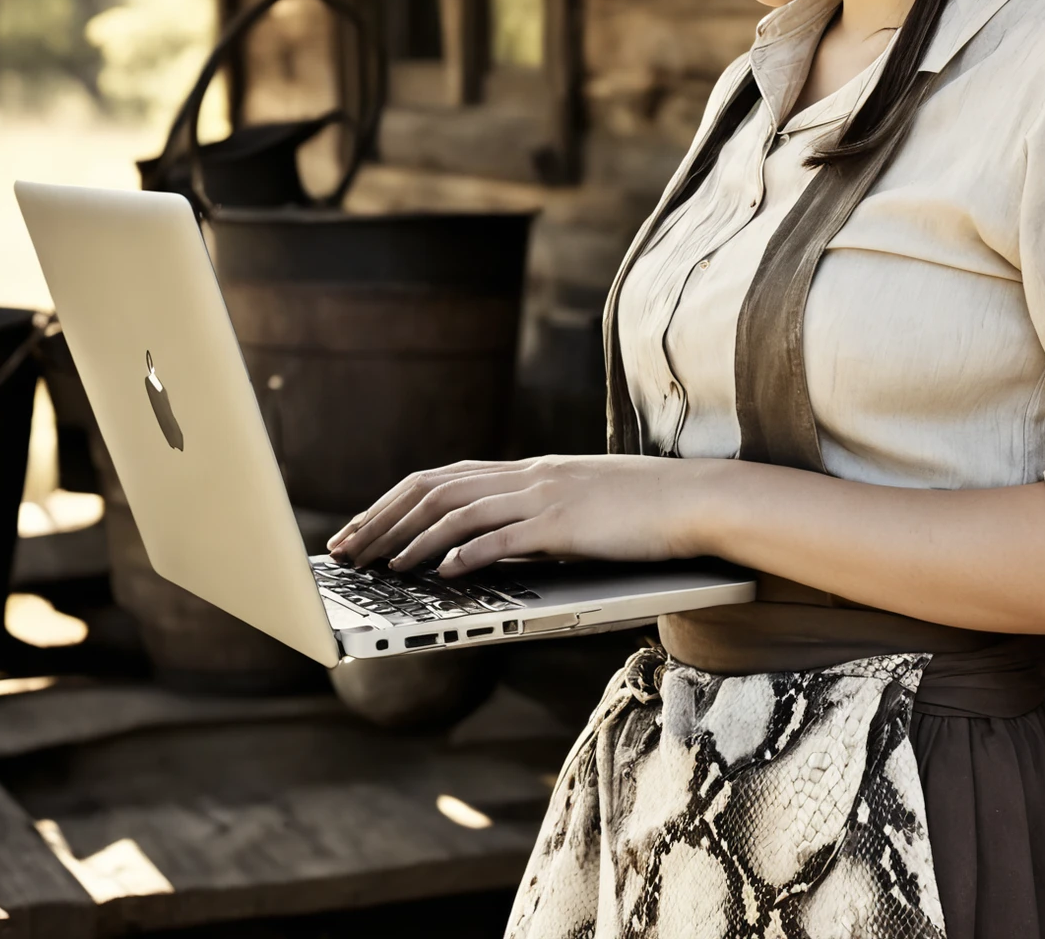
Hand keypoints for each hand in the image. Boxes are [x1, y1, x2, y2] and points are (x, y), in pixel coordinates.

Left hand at [325, 455, 722, 577]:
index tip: (360, 529)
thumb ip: (535, 520)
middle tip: (347, 550)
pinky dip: (465, 552)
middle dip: (383, 519)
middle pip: (435, 488)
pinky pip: (504, 535)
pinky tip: (440, 572)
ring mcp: (546, 496)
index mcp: (528, 472)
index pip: (442, 478)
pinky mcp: (566, 523)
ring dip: (413, 540)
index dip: (393, 503)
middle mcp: (528, 476)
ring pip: (459, 510)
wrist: (697, 498)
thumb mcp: (578, 507)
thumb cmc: (644, 512)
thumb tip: (490, 549)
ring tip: (383, 567)